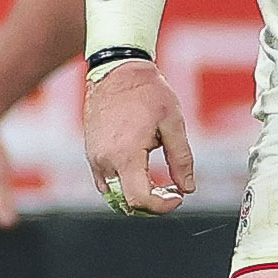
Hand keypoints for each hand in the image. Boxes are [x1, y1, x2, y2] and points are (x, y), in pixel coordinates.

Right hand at [81, 58, 192, 214]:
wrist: (117, 71)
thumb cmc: (146, 92)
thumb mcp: (173, 123)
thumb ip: (181, 159)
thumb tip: (187, 187)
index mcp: (125, 154)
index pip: (139, 199)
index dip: (162, 206)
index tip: (177, 197)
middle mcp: (104, 160)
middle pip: (126, 202)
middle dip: (151, 204)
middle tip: (171, 190)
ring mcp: (94, 158)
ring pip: (114, 194)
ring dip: (136, 195)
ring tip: (157, 181)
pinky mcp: (90, 153)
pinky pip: (105, 181)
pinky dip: (123, 184)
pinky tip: (140, 171)